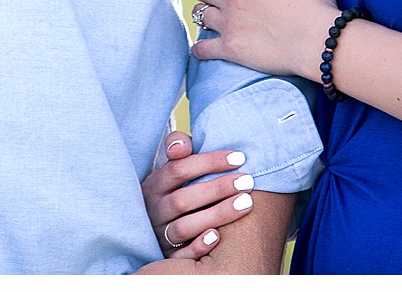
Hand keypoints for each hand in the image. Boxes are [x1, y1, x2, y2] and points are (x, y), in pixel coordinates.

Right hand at [139, 131, 256, 262]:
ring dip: (216, 215)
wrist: (158, 224)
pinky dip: (198, 246)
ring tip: (246, 204)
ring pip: (183, 228)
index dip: (209, 162)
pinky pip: (181, 255)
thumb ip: (177, 148)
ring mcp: (160, 234)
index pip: (178, 169)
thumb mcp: (171, 168)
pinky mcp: (168, 257)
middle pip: (182, 200)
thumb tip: (181, 145)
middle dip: (217, 189)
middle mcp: (154, 210)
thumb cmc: (175, 189)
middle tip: (248, 181)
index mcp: (154, 185)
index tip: (239, 158)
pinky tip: (218, 237)